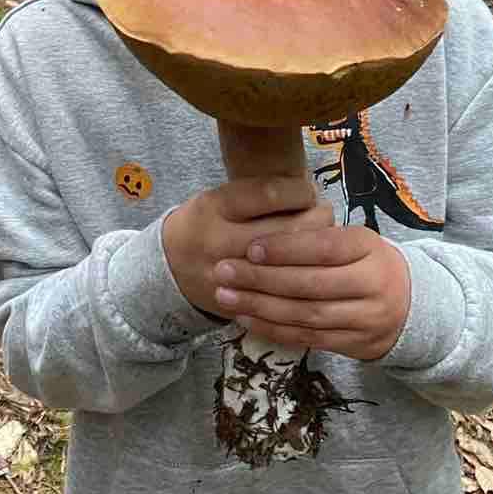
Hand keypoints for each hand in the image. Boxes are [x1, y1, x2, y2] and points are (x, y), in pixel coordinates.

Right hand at [162, 174, 331, 317]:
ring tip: (321, 240)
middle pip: (289, 231)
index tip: (308, 192)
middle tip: (323, 215)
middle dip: (318, 220)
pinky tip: (306, 267)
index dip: (300, 191)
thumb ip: (256, 195)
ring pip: (292, 264)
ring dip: (317, 250)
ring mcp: (231, 276)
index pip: (270, 194)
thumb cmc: (205, 223)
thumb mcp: (217, 198)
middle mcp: (222, 241)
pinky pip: (284, 292)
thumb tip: (311, 192)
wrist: (169, 267)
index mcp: (215, 207)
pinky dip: (302, 278)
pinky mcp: (241, 302)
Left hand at [210, 212, 411, 361]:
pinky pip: (307, 338)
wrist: (409, 304)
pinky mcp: (354, 344)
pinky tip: (246, 319)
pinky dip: (274, 329)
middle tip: (223, 271)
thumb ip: (315, 238)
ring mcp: (365, 318)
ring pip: (306, 315)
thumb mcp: (353, 241)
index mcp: (369, 247)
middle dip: (262, 279)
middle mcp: (372, 283)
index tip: (250, 247)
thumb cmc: (366, 263)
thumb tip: (260, 234)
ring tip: (226, 296)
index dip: (286, 249)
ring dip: (260, 307)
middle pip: (311, 284)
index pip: (325, 247)